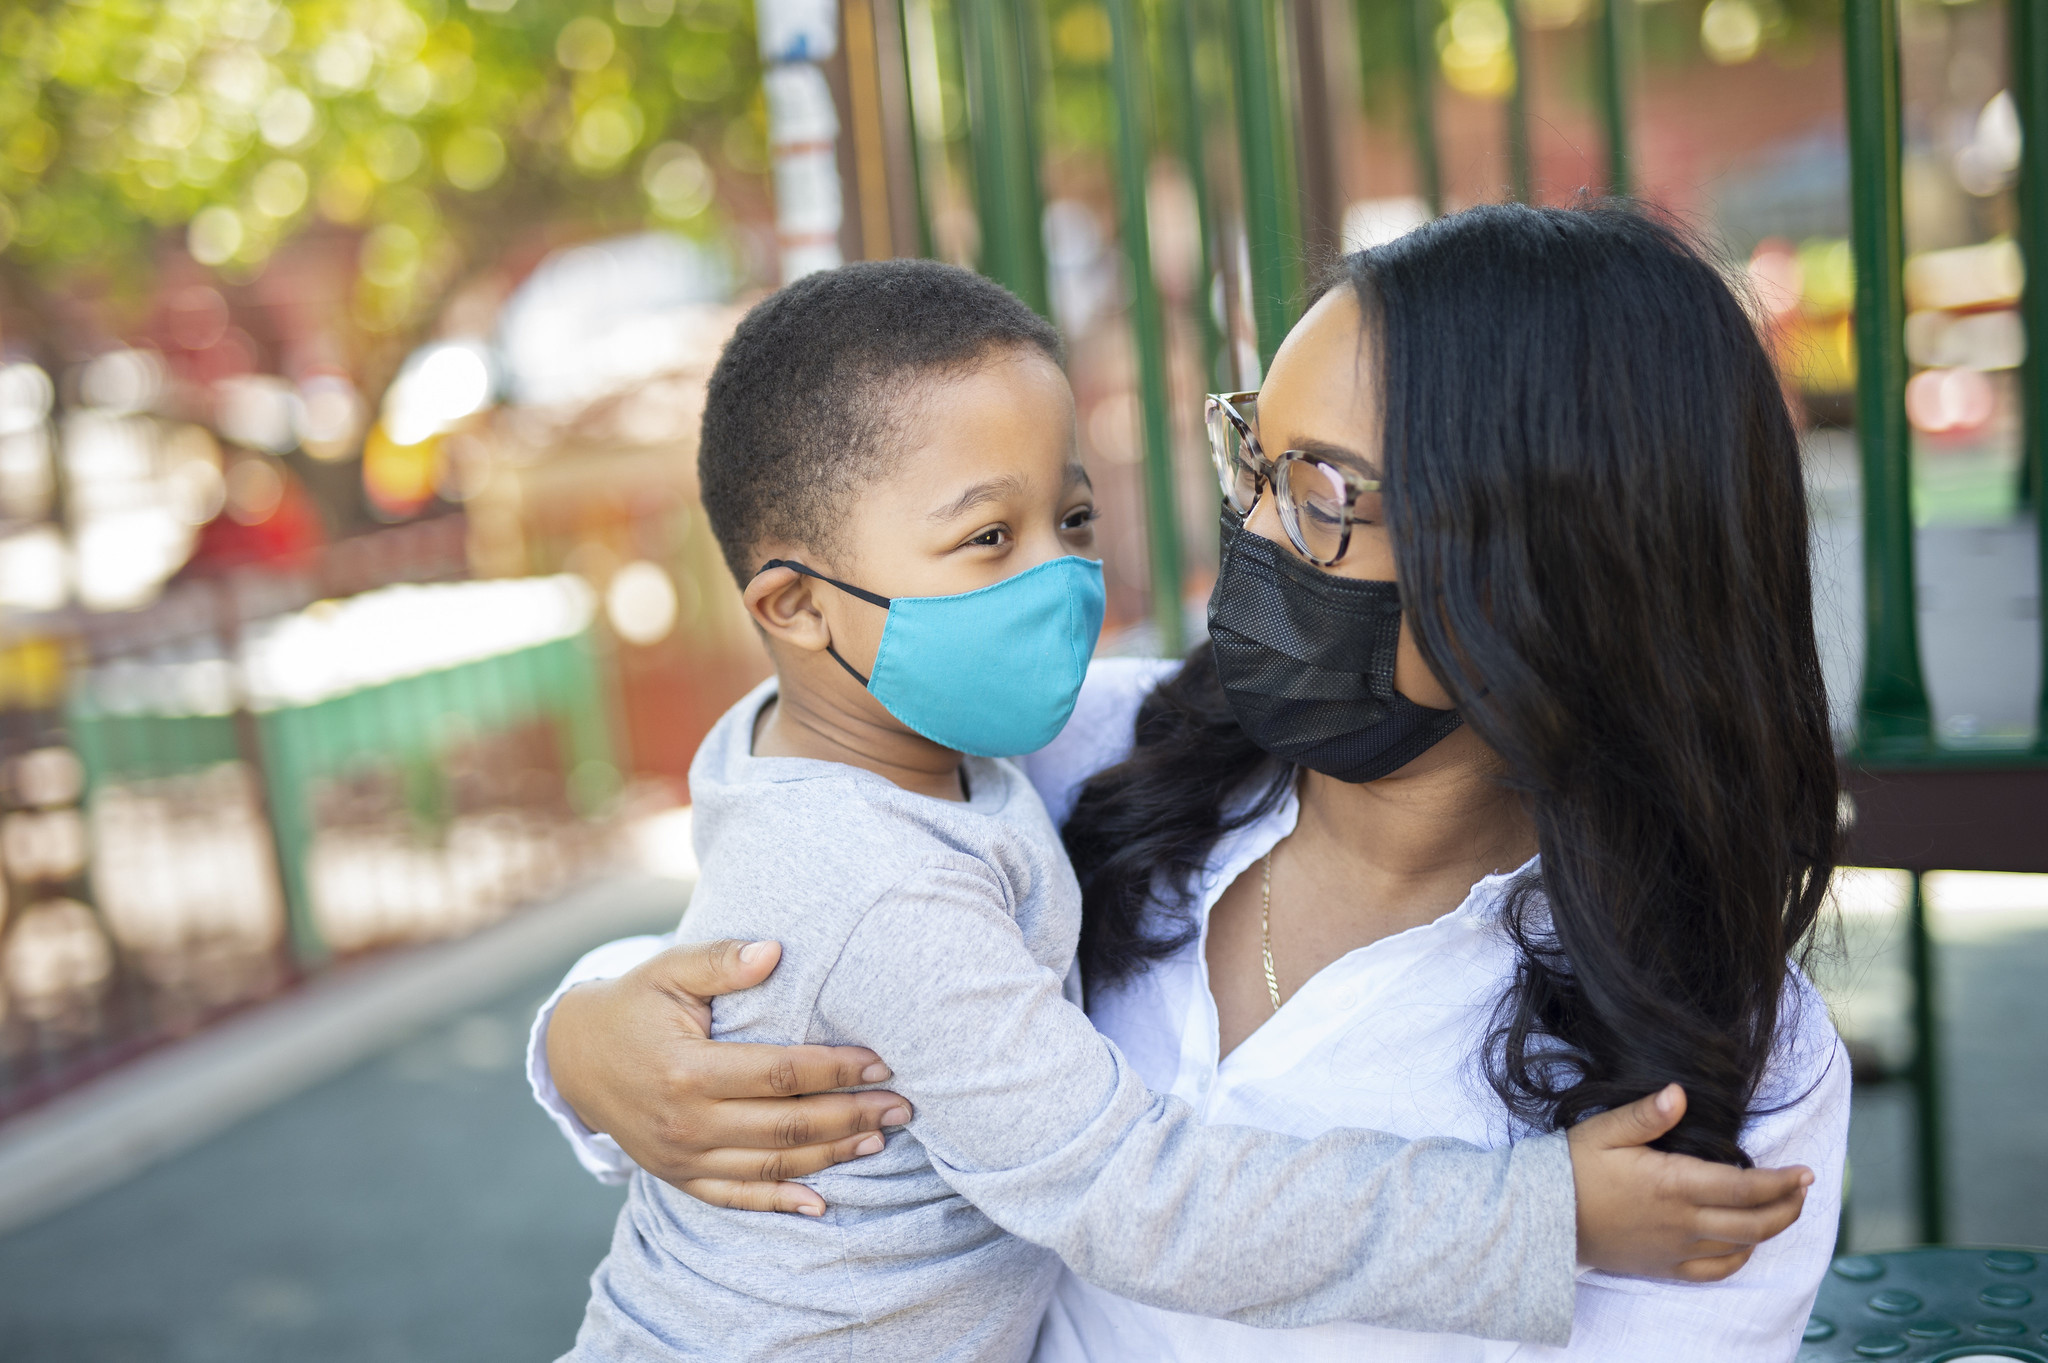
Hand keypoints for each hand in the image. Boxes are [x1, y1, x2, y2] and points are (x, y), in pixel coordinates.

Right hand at [546, 938, 911, 1215]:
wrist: (574, 1058)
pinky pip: (735, 1196)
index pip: (781, 1073)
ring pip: (770, 1164)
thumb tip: (774, 950)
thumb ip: (721, 961)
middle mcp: (686, 1121)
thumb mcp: (669, 971)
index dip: (837, 1069)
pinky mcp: (678, 1176)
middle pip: (786, 1125)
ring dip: (830, 1155)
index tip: (883, 1062)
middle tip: (902, 1106)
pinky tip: (820, 1201)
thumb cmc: (634, 1004)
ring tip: (879, 1138)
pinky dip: (779, 1201)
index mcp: (688, 1069)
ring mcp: (681, 1156)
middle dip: (851, 1116)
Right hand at [1569, 1084, 1813, 1281]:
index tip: (1806, 1173)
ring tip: (1784, 1210)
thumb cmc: (1571, 1168)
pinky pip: (1714, 1271)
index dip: (1781, 1182)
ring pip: (1740, 1247)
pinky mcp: (1662, 1267)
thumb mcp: (1603, 1130)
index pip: (1743, 1187)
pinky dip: (1739, 1259)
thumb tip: (1680, 1092)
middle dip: (1787, 1206)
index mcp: (1672, 1184)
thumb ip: (1646, 1114)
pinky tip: (1747, 1246)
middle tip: (1805, 1189)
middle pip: (1754, 1222)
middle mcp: (1681, 1222)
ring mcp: (1674, 1249)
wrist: (1541, 1219)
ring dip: (1771, 1230)